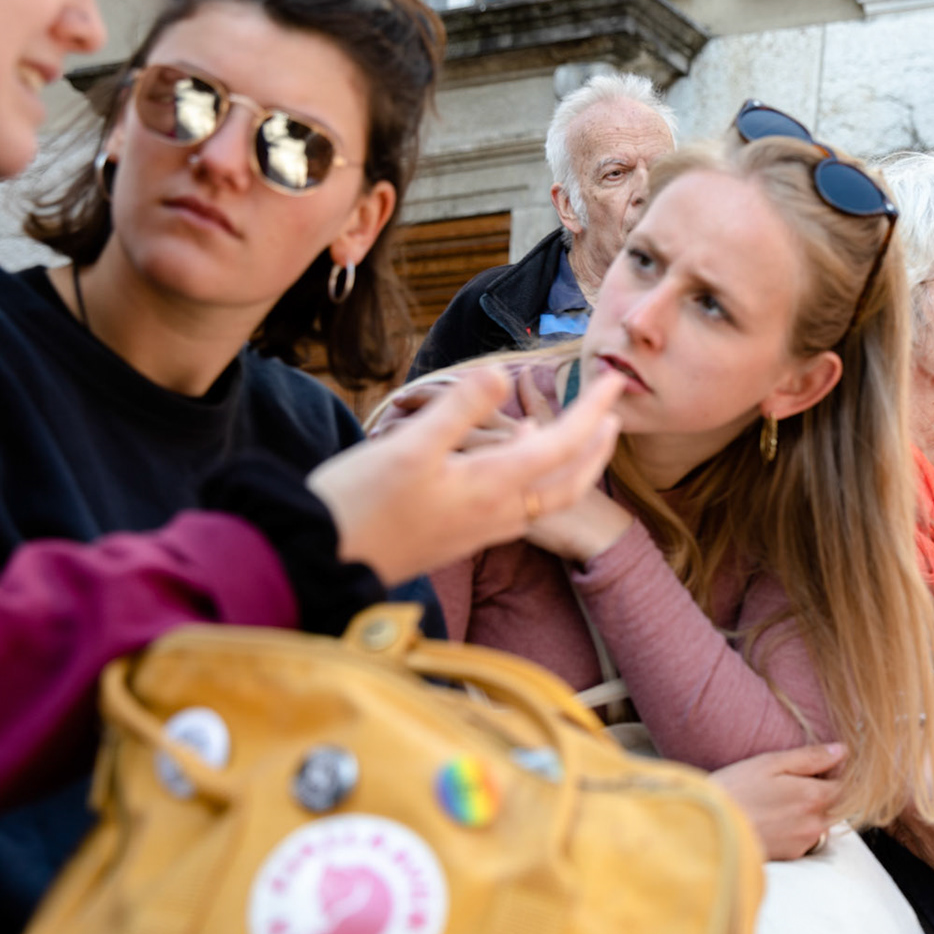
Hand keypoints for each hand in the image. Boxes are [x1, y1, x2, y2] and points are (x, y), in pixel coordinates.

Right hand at [308, 368, 622, 584]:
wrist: (320, 561)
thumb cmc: (357, 503)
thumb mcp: (407, 447)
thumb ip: (460, 409)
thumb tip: (502, 372)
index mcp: (490, 488)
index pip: (563, 446)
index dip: (592, 412)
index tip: (613, 383)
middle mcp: (496, 516)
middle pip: (569, 482)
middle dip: (597, 446)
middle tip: (612, 412)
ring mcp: (479, 531)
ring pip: (546, 499)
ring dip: (571, 464)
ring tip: (576, 431)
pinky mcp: (460, 538)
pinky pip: (519, 508)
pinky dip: (535, 480)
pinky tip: (513, 461)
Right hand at [710, 744, 845, 860]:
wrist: (706, 830)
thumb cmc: (735, 790)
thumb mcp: (770, 763)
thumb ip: (811, 757)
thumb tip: (842, 751)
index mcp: (813, 798)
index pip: (847, 785)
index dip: (837, 772)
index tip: (819, 765)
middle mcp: (815, 824)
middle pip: (836, 805)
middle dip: (824, 791)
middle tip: (793, 780)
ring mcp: (803, 842)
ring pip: (821, 821)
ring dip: (810, 809)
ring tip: (778, 799)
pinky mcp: (790, 856)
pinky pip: (805, 837)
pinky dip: (796, 826)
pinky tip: (772, 816)